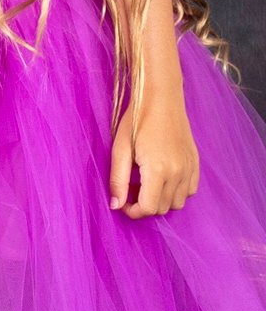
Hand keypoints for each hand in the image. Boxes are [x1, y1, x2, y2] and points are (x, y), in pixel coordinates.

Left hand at [109, 93, 199, 218]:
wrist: (161, 98)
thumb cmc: (136, 121)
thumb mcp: (120, 150)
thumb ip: (118, 180)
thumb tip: (116, 206)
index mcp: (158, 170)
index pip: (148, 209)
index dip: (133, 212)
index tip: (123, 203)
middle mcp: (178, 172)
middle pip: (162, 208)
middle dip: (144, 206)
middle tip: (131, 190)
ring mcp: (190, 168)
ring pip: (178, 203)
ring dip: (161, 201)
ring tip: (146, 185)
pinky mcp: (196, 163)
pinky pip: (190, 191)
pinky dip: (177, 192)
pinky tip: (163, 179)